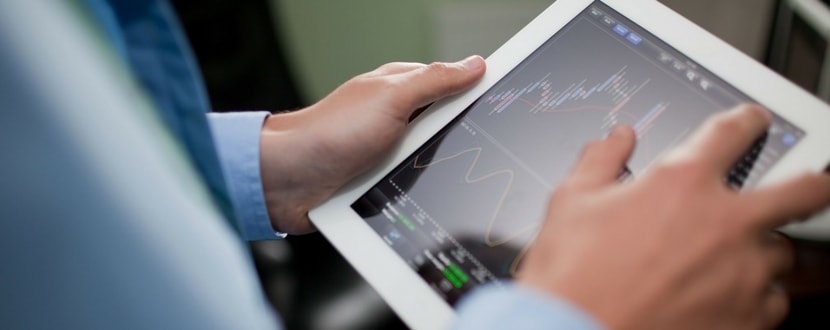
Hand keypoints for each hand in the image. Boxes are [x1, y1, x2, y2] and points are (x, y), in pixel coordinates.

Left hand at [259, 56, 485, 233]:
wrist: (290, 181)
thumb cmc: (331, 133)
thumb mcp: (393, 98)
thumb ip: (435, 80)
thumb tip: (475, 64)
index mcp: (400, 87)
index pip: (451, 83)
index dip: (475, 92)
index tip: (500, 103)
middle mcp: (396, 116)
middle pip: (446, 126)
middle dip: (455, 139)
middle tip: (452, 146)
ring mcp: (388, 149)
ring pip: (432, 159)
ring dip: (431, 169)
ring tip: (419, 173)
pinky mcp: (381, 178)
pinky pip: (413, 185)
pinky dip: (414, 189)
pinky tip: (412, 194)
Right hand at [518, 105, 829, 328]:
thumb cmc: (572, 274)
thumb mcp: (571, 201)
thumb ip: (601, 159)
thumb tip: (617, 138)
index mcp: (683, 182)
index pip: (734, 131)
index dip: (748, 120)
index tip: (752, 122)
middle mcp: (726, 223)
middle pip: (804, 190)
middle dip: (813, 181)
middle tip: (810, 183)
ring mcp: (744, 274)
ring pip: (782, 253)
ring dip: (761, 251)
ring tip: (733, 259)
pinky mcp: (748, 320)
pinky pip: (773, 301)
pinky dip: (757, 296)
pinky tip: (729, 297)